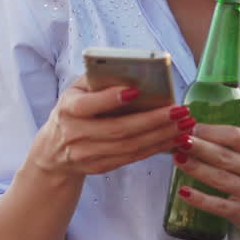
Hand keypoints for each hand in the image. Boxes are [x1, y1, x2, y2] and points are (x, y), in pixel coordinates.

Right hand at [29, 75, 195, 175]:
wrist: (54, 151)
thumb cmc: (72, 111)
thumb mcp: (75, 92)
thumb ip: (97, 82)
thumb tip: (133, 73)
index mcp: (68, 109)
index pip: (88, 105)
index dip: (110, 99)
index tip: (135, 90)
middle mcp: (76, 134)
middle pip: (119, 129)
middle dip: (153, 120)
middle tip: (180, 110)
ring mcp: (88, 154)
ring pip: (130, 146)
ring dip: (162, 136)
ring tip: (185, 124)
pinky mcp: (101, 167)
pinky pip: (133, 157)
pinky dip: (156, 148)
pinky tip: (174, 138)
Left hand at [171, 124, 239, 239]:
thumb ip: (238, 150)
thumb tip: (199, 134)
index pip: (236, 136)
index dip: (211, 131)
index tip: (192, 127)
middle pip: (223, 156)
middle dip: (198, 146)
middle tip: (178, 139)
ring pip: (219, 178)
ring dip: (195, 167)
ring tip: (177, 159)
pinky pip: (217, 205)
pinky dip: (199, 198)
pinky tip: (184, 191)